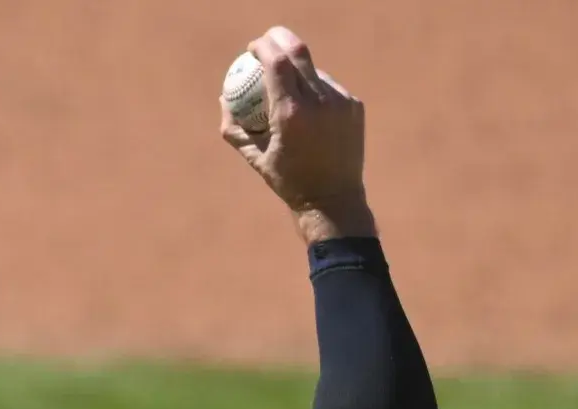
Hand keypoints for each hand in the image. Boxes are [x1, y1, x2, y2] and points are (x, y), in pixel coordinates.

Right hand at [220, 26, 375, 241]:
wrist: (332, 200)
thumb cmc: (287, 181)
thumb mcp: (254, 156)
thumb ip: (234, 128)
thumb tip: (224, 99)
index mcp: (291, 114)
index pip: (276, 62)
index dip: (263, 47)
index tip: (253, 47)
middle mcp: (318, 102)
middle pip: (299, 52)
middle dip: (279, 39)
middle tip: (267, 42)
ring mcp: (340, 102)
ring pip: (314, 70)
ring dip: (297, 70)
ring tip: (286, 84)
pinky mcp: (354, 106)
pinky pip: (329, 87)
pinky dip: (314, 89)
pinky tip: (308, 106)